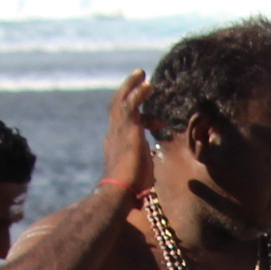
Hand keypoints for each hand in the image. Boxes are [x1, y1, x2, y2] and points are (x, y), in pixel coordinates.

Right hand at [101, 70, 153, 200]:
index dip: (140, 119)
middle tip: (138, 79)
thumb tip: (143, 195)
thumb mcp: (136, 180)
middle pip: (117, 107)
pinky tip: (148, 85)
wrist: (120, 191)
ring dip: (132, 86)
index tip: (156, 122)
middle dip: (127, 91)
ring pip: (121, 100)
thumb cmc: (129, 192)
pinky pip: (131, 104)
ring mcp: (119, 130)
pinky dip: (139, 92)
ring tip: (142, 74)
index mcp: (115, 145)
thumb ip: (139, 177)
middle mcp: (114, 135)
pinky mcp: (127, 128)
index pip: (123, 124)